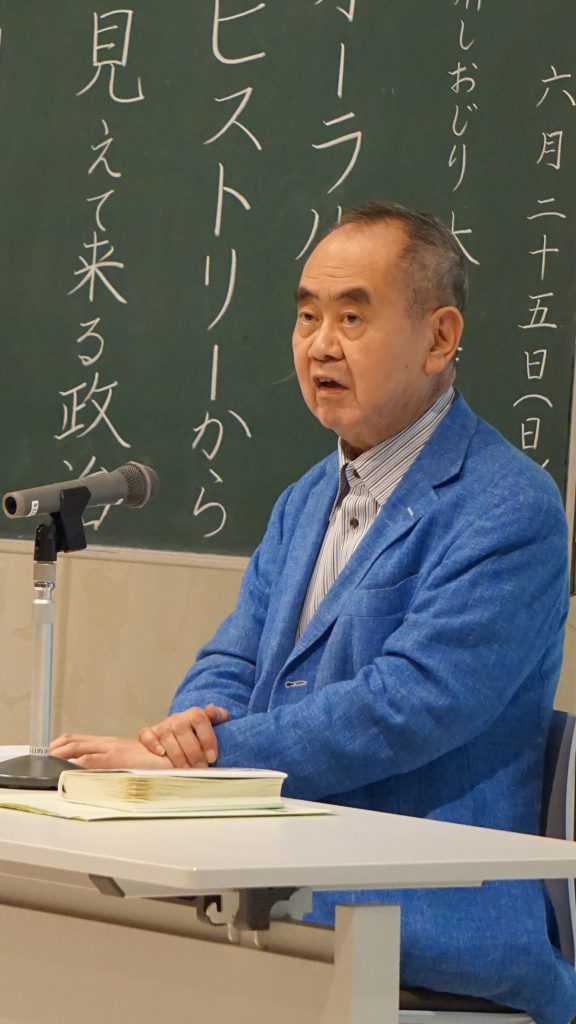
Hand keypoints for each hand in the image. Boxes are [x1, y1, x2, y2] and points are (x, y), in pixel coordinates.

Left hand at [49, 734, 173, 769]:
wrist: (173, 757)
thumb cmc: (155, 761)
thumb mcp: (130, 761)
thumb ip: (113, 764)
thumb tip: (97, 774)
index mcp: (110, 744)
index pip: (78, 740)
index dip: (60, 745)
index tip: (48, 754)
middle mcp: (108, 743)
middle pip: (73, 741)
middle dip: (54, 750)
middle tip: (42, 760)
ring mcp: (112, 750)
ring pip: (78, 748)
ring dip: (60, 756)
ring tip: (48, 764)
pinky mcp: (116, 759)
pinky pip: (91, 761)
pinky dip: (76, 765)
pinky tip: (67, 771)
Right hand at [138, 704, 229, 767]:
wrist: (172, 745)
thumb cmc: (195, 741)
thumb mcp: (209, 731)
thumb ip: (215, 719)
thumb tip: (212, 708)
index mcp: (193, 715)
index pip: (200, 718)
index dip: (207, 737)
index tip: (212, 757)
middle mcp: (177, 718)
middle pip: (183, 728)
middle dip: (193, 751)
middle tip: (200, 767)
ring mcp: (161, 726)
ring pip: (166, 733)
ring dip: (176, 753)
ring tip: (184, 769)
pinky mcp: (147, 735)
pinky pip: (146, 735)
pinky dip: (153, 744)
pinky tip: (161, 754)